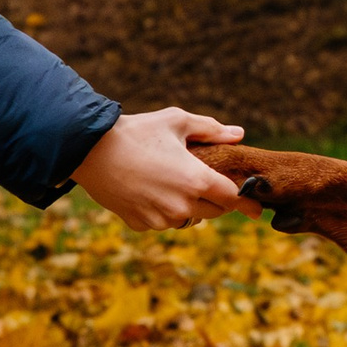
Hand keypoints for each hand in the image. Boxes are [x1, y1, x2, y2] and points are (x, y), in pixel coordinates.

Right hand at [75, 108, 243, 229]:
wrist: (90, 150)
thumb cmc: (138, 131)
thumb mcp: (177, 121)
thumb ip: (211, 129)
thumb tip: (239, 135)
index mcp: (196, 179)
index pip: (233, 197)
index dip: (244, 199)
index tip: (256, 207)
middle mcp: (182, 204)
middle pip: (215, 212)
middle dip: (217, 201)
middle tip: (211, 185)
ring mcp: (161, 218)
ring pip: (189, 219)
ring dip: (190, 206)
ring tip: (175, 183)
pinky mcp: (141, 224)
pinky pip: (162, 222)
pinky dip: (163, 211)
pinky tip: (151, 191)